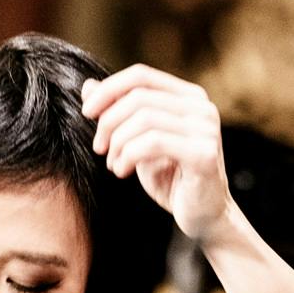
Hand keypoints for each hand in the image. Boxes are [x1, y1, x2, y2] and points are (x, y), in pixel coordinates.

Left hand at [82, 65, 234, 243]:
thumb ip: (119, 112)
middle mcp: (202, 107)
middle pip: (139, 97)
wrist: (203, 217)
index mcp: (189, 97)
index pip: (141, 75)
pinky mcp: (204, 154)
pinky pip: (153, 143)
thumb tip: (88, 86)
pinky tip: (122, 171)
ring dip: (118, 143)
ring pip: (144, 119)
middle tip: (99, 147)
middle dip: (109, 122)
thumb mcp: (138, 141)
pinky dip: (129, 156)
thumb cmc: (171, 178)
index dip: (109, 89)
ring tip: (114, 164)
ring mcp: (206, 129)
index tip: (87, 113)